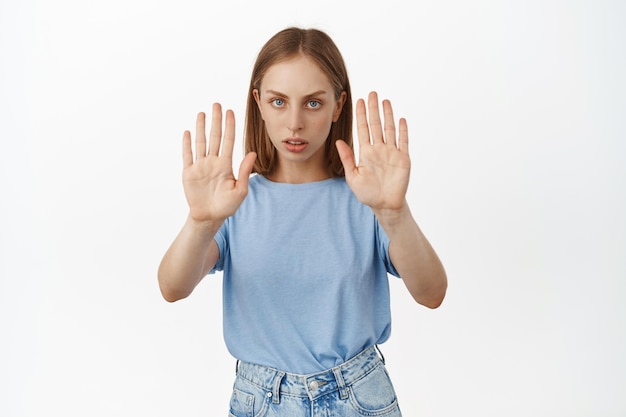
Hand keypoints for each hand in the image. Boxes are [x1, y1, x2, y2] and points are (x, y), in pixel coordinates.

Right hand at [182, 103, 256, 223]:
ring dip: (201, 128)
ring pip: (201, 142)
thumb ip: (245, 172)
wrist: (209, 217)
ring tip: (202, 113)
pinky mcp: (189, 173)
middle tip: (217, 104)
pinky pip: (188, 155)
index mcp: (226, 165)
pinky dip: (187, 144)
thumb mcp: (240, 191)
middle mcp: (213, 162)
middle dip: (216, 121)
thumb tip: (252, 153)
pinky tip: (188, 132)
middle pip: (214, 137)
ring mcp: (200, 166)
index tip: (231, 112)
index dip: (229, 126)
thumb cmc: (227, 206)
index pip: (228, 141)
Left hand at [336, 91, 410, 211]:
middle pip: (376, 124)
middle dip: (373, 109)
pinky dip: (402, 131)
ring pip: (389, 129)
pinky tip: (401, 119)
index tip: (358, 101)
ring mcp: (392, 152)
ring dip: (388, 115)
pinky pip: (403, 141)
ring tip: (385, 101)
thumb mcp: (353, 176)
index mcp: (366, 152)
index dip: (361, 115)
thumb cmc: (367, 193)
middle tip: (372, 93)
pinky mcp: (403, 159)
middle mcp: (379, 149)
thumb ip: (347, 158)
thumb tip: (338, 142)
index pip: (363, 129)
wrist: (385, 205)